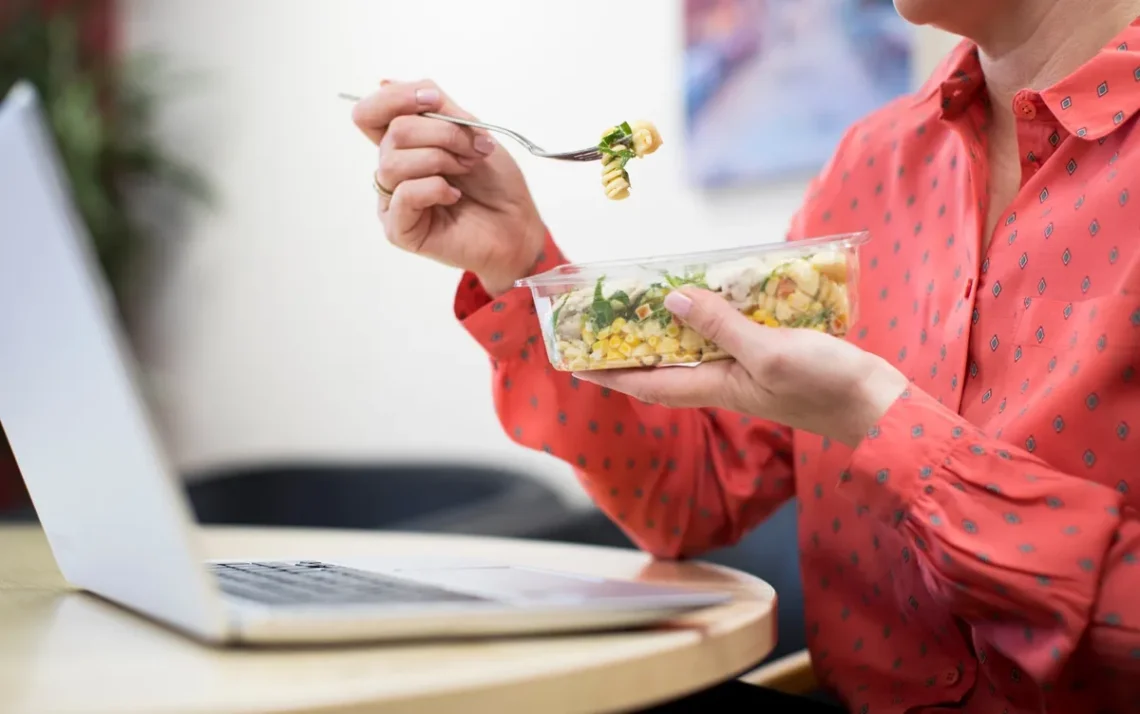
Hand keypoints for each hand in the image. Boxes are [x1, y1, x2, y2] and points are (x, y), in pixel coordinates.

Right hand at [352, 79, 545, 295]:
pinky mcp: (400, 230)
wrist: (517, 226)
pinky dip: (435, 188)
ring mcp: (393, 202)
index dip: (395, 98)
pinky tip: (454, 196)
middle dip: (442, 133)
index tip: (435, 100)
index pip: (371, 113)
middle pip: (392, 132)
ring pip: (393, 162)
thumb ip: (437, 107)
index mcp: (405, 146)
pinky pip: (403, 195)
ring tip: (466, 170)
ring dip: (440, 159)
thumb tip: (388, 83)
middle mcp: (393, 172)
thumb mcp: (472, 131)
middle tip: (472, 150)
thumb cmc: (496, 184)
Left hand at [574, 289, 910, 446]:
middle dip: (633, 345)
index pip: (647, 383)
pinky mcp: (770, 356)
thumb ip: (720, 326)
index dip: (610, 373)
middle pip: (665, 364)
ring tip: (647, 297)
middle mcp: (723, 380)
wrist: (879, 405)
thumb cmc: (825, 386)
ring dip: (671, 326)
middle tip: (606, 316)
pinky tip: (713, 290)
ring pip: (695, 347)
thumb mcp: (768, 353)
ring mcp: (747, 369)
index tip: (576, 361)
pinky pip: (728, 334)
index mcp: (714, 386)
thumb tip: (671, 301)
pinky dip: (713, 315)